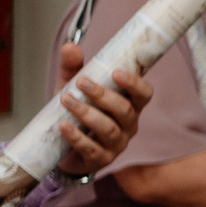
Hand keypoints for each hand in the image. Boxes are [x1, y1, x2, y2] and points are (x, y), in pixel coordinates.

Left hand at [50, 44, 149, 177]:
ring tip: (66, 100)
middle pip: (125, 110)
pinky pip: (91, 148)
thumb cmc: (75, 114)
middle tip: (81, 82)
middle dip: (103, 95)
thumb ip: (72, 68)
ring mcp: (116, 144)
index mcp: (129, 105)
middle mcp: (128, 125)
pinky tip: (63, 126)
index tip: (116, 72)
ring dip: (87, 113)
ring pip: (108, 128)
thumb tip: (71, 46)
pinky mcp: (100, 159)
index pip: (143, 94)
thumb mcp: (72, 87)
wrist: (62, 148)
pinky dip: (76, 136)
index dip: (134, 84)